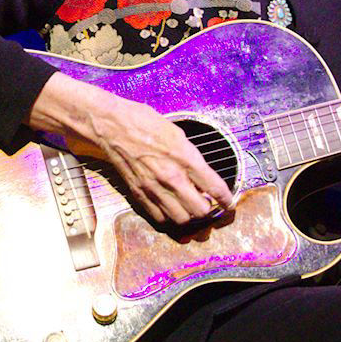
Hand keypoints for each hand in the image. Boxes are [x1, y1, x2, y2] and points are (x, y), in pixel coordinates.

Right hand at [28, 73, 232, 230]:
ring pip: (181, 219)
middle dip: (209, 209)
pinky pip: (159, 218)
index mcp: (185, 158)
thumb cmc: (143, 122)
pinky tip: (171, 208)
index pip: (215, 188)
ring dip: (190, 216)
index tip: (229, 204)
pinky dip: (169, 217)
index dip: (226, 200)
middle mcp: (171, 178)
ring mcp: (153, 188)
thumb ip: (191, 156)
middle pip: (200, 210)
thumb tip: (202, 174)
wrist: (111, 126)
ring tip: (190, 207)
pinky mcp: (139, 194)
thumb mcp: (177, 133)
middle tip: (208, 203)